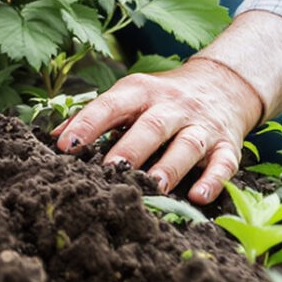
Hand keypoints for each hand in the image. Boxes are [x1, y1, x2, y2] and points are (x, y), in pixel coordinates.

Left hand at [52, 57, 265, 203]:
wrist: (223, 84)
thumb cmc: (163, 98)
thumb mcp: (131, 96)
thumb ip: (95, 115)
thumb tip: (54, 138)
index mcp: (142, 91)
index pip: (112, 105)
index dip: (89, 123)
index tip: (66, 146)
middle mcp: (173, 106)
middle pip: (152, 126)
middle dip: (131, 149)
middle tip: (110, 171)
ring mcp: (202, 125)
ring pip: (187, 144)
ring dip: (170, 166)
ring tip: (154, 187)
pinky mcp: (227, 145)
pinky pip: (224, 162)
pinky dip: (213, 179)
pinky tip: (199, 196)